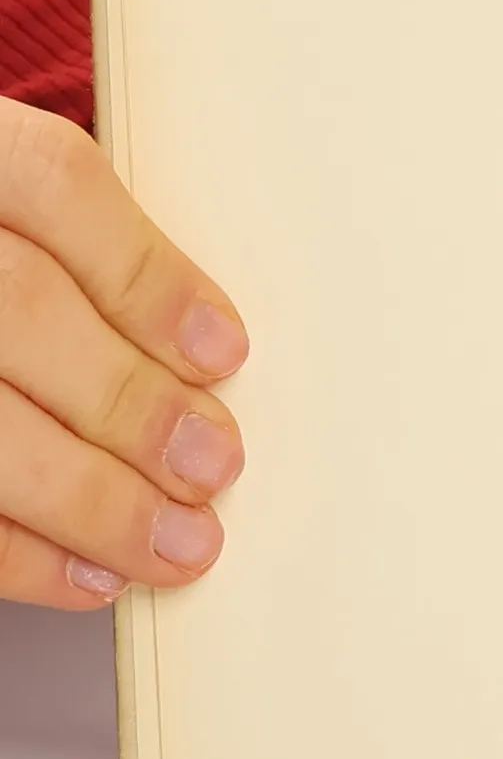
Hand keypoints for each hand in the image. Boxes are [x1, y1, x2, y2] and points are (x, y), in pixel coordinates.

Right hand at [0, 100, 246, 606]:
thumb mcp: (23, 216)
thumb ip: (94, 258)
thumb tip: (214, 358)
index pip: (53, 185)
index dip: (147, 276)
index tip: (225, 352)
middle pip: (18, 308)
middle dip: (129, 401)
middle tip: (212, 464)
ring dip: (86, 499)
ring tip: (173, 542)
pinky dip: (16, 552)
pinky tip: (86, 573)